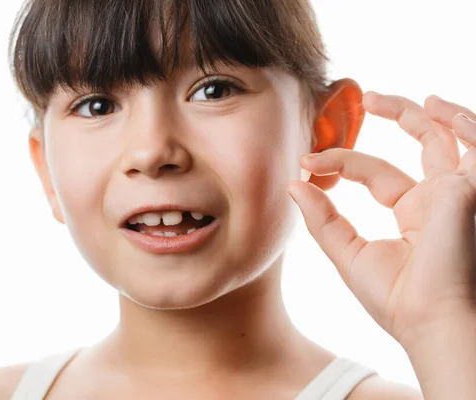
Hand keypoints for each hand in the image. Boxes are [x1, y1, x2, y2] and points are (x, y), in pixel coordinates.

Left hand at [287, 91, 475, 348]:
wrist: (430, 323)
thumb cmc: (396, 300)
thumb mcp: (348, 254)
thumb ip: (322, 218)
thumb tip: (293, 183)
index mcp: (415, 214)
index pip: (377, 173)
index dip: (342, 161)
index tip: (306, 161)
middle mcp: (440, 198)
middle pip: (424, 144)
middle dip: (399, 116)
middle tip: (368, 99)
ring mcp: (460, 190)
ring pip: (452, 136)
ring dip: (429, 111)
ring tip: (394, 94)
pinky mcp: (469, 187)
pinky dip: (461, 122)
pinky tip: (436, 106)